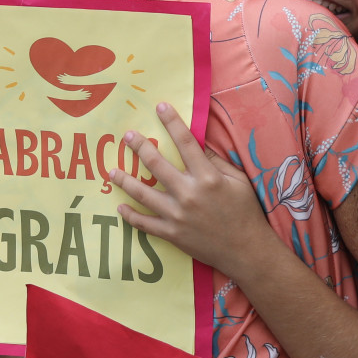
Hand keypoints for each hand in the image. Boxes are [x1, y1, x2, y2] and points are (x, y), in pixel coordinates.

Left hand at [111, 103, 274, 278]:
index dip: (172, 123)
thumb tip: (198, 143)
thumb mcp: (238, 181)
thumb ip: (217, 162)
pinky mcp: (172, 234)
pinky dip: (130, 216)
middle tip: (127, 136)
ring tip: (112, 170)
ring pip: (143, 193)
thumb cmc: (245, 212)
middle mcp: (189, 194)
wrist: (246, 250)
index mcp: (208, 178)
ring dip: (125, 180)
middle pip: (156, 164)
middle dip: (139, 147)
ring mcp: (177, 215)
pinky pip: (144, 224)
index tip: (160, 107)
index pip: (186, 143)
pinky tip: (120, 207)